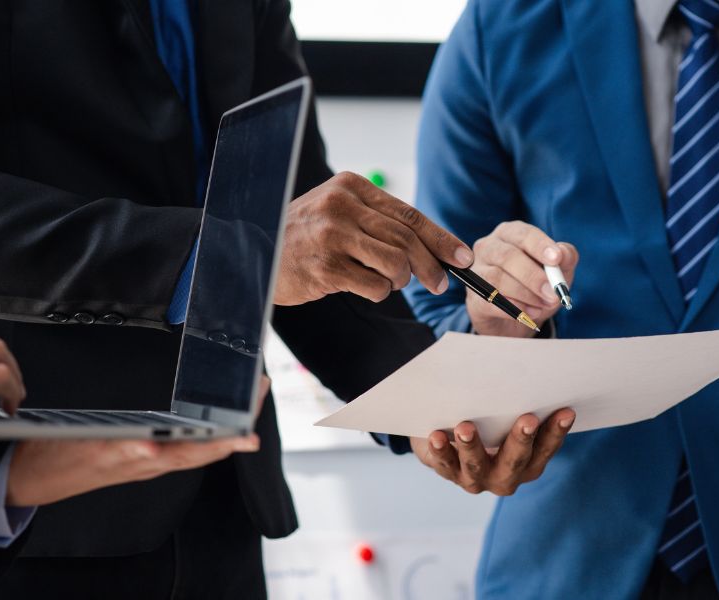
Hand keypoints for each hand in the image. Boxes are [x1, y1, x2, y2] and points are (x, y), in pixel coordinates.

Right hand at [7, 376, 270, 505]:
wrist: (28, 475)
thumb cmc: (54, 456)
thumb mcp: (85, 445)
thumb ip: (121, 447)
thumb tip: (150, 449)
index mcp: (140, 458)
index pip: (194, 451)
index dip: (224, 442)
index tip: (250, 435)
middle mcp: (148, 462)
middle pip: (204, 448)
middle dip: (236, 426)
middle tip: (261, 391)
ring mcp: (144, 462)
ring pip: (194, 450)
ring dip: (223, 430)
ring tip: (248, 408)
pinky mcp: (136, 459)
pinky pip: (176, 451)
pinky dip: (199, 438)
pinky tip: (211, 427)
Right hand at [276, 171, 473, 305]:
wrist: (255, 251)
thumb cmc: (306, 236)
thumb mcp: (338, 212)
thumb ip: (378, 221)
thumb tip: (434, 247)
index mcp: (351, 187)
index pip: (409, 214)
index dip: (441, 238)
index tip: (463, 257)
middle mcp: (342, 206)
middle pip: (407, 239)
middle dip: (431, 266)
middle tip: (440, 284)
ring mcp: (332, 236)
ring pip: (395, 263)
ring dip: (401, 280)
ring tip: (389, 282)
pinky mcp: (325, 267)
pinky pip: (375, 286)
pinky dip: (379, 292)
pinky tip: (365, 287)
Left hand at [409, 409, 574, 494]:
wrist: (453, 439)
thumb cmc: (492, 420)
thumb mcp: (509, 412)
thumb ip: (522, 397)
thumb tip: (528, 361)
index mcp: (529, 463)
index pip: (547, 448)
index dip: (556, 431)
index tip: (566, 410)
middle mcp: (506, 477)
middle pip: (516, 461)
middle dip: (521, 440)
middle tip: (527, 420)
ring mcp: (477, 478)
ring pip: (476, 465)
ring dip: (472, 446)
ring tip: (466, 427)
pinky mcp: (449, 472)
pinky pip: (443, 463)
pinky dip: (440, 450)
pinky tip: (436, 435)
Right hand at [466, 221, 578, 336]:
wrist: (520, 318)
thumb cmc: (538, 284)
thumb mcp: (558, 270)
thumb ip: (565, 258)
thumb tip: (562, 253)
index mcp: (509, 233)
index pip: (522, 234)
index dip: (539, 245)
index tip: (556, 259)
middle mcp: (488, 247)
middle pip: (507, 256)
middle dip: (533, 276)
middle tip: (553, 293)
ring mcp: (477, 272)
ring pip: (497, 279)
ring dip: (525, 294)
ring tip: (544, 305)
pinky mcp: (474, 297)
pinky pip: (491, 300)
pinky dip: (514, 308)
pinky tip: (532, 313)